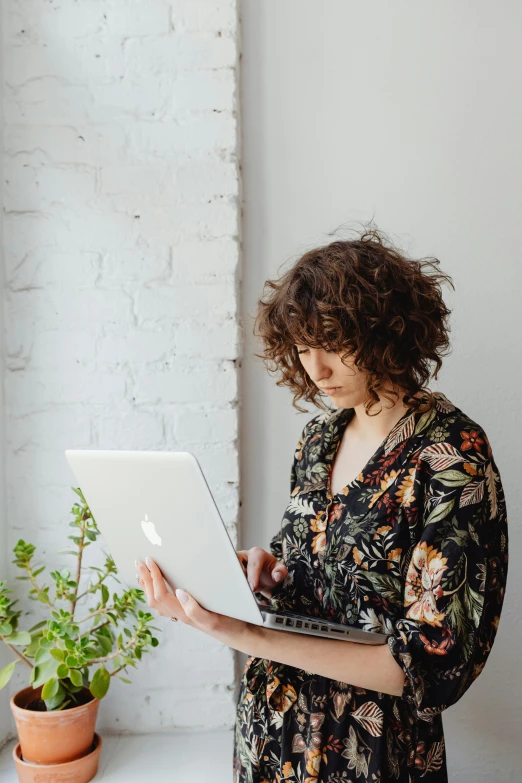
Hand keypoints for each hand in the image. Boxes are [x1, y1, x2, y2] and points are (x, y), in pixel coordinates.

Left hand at [135, 558, 255, 651]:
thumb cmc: (230, 624)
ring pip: (157, 602)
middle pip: (154, 598)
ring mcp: (183, 616)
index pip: (161, 594)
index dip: (153, 577)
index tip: (150, 560)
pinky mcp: (188, 613)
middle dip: (145, 580)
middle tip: (139, 563)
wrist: (240, 634)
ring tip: (142, 573)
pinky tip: (157, 586)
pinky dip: (156, 592)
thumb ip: (195, 609)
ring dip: (148, 586)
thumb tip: (178, 592)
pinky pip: (165, 603)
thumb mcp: (214, 618)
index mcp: (184, 615)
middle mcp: (180, 616)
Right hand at [236, 546, 287, 598]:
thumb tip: (276, 576)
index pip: (253, 563)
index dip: (253, 575)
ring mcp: (237, 564)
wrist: (267, 578)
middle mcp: (244, 556)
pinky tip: (235, 591)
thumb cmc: (272, 572)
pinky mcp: (233, 572)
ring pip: (231, 569)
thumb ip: (281, 572)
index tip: (253, 587)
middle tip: (243, 588)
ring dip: (234, 580)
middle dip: (239, 575)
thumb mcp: (281, 571)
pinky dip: (232, 584)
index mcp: (257, 553)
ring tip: (239, 591)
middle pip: (237, 563)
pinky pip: (229, 576)